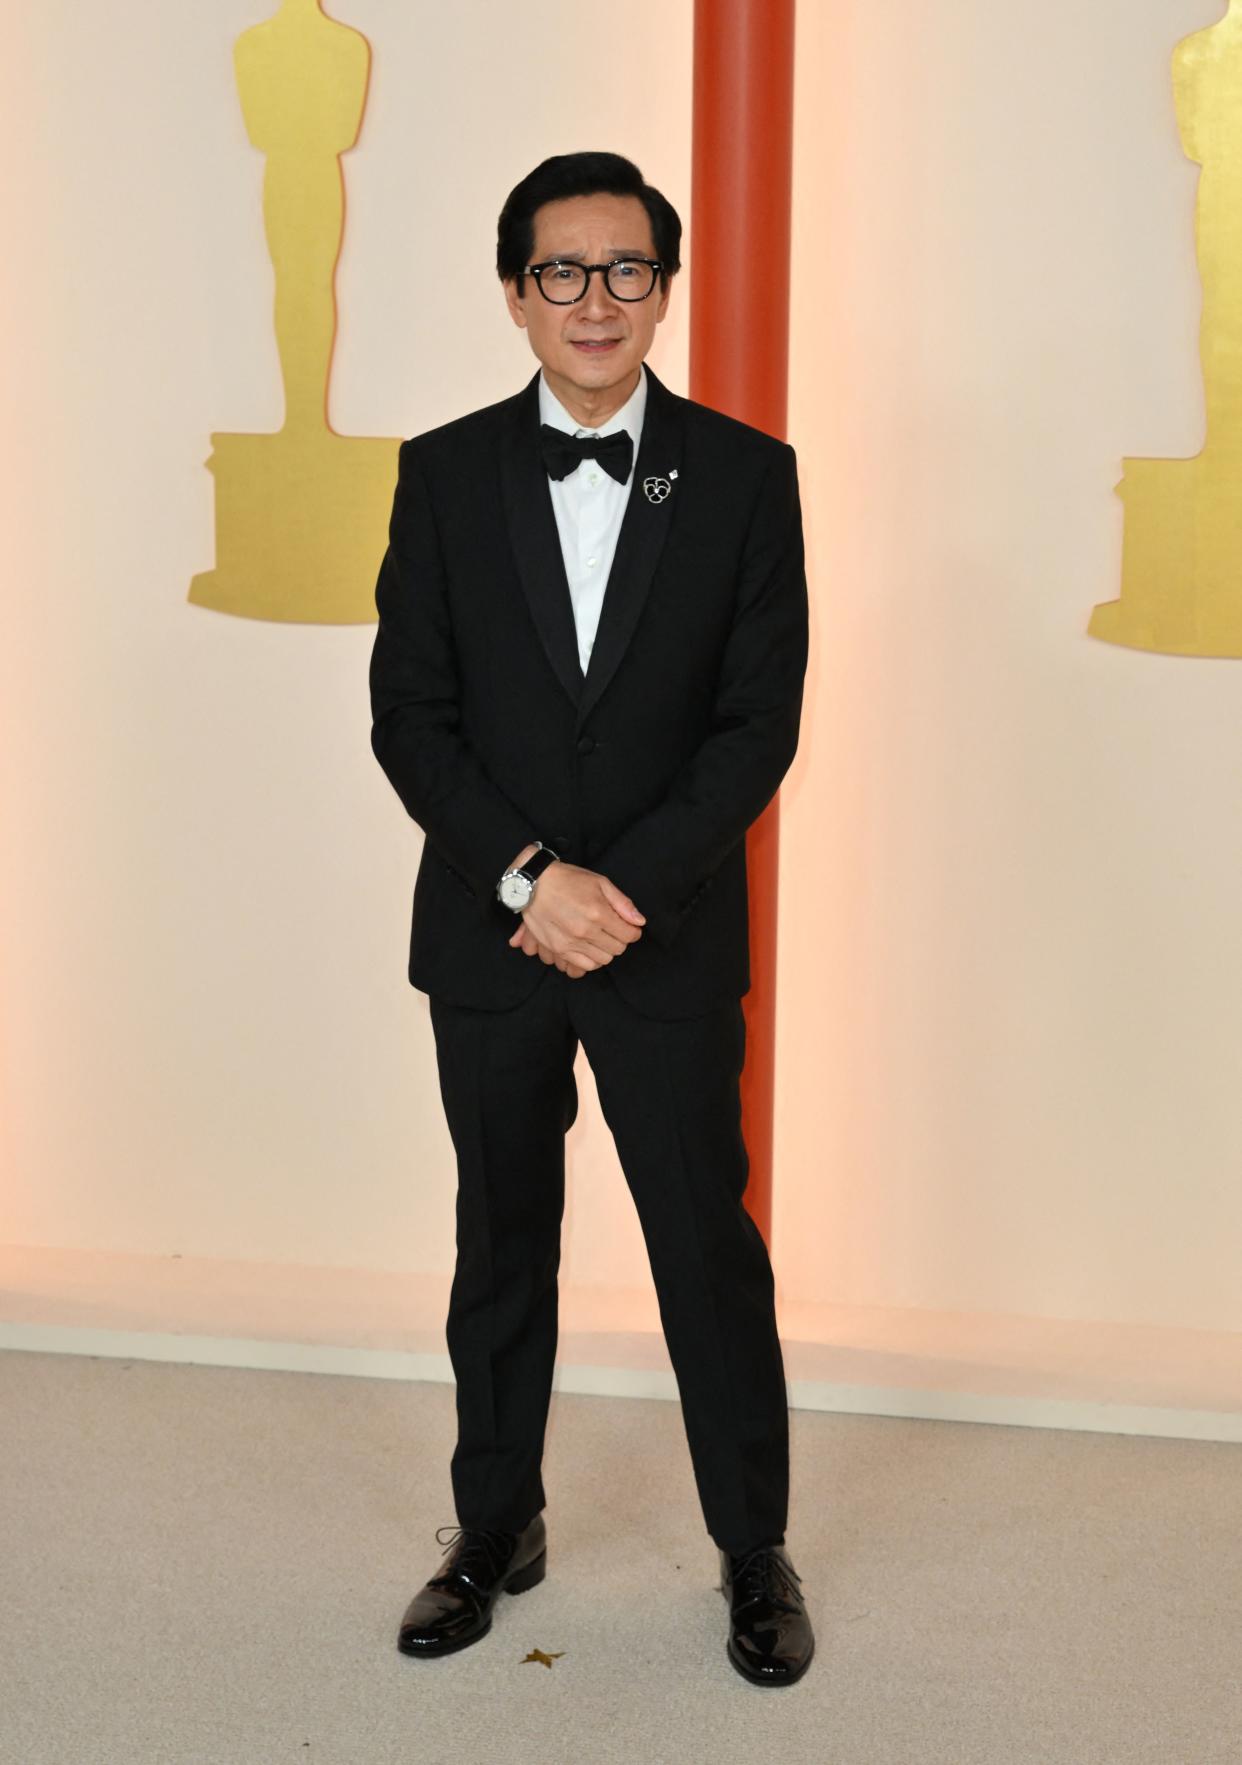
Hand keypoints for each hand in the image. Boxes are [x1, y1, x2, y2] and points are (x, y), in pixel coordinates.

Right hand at [504, 846, 644, 975]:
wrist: (534, 884)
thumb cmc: (568, 880)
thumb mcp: (600, 882)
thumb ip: (622, 903)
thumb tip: (639, 922)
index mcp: (598, 912)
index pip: (629, 935)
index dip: (633, 932)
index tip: (629, 927)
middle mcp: (585, 930)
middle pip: (617, 949)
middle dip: (620, 940)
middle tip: (614, 930)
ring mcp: (571, 942)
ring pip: (602, 960)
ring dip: (606, 951)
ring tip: (600, 938)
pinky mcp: (559, 949)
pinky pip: (584, 966)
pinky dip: (591, 960)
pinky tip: (589, 948)